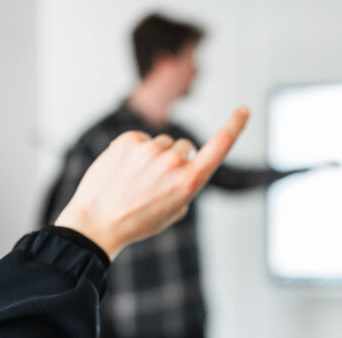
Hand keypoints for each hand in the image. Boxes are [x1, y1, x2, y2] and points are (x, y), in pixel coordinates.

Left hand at [54, 107, 249, 257]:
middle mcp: (173, 162)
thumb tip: (181, 166)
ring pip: (161, 143)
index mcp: (189, 182)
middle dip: (176, 159)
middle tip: (155, 182)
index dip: (235, 126)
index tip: (244, 110)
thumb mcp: (173, 212)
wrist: (97, 223)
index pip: (220, 147)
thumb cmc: (137, 222)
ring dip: (153, 156)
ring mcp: (150, 149)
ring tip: (135, 180)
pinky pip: (141, 139)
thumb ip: (185, 185)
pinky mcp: (128, 140)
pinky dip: (135, 152)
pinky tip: (123, 170)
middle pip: (184, 147)